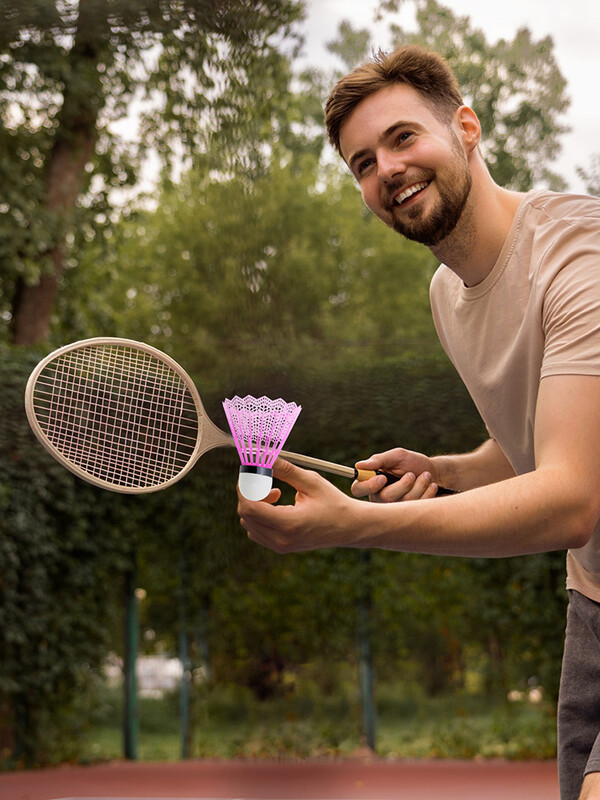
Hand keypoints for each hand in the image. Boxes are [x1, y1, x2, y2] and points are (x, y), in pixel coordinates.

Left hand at [237, 459, 361, 553]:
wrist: (350, 527)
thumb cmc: (334, 503)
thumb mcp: (311, 481)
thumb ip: (284, 469)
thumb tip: (263, 456)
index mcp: (289, 524)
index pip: (249, 508)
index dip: (244, 489)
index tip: (253, 474)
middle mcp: (281, 539)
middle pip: (245, 515)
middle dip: (250, 494)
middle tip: (267, 481)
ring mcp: (280, 546)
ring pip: (248, 523)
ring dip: (255, 504)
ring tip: (277, 494)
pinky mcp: (280, 547)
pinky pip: (256, 531)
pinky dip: (259, 516)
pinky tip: (277, 506)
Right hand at [352, 447, 439, 502]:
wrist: (435, 473)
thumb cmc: (412, 463)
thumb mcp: (397, 456)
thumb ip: (379, 460)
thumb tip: (359, 465)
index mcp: (371, 482)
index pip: (357, 489)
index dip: (368, 486)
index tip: (382, 478)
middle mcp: (379, 497)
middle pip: (384, 498)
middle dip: (403, 485)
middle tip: (411, 474)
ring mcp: (394, 509)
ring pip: (403, 502)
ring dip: (419, 485)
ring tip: (425, 476)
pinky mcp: (409, 515)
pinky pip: (416, 507)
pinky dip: (427, 492)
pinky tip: (430, 486)